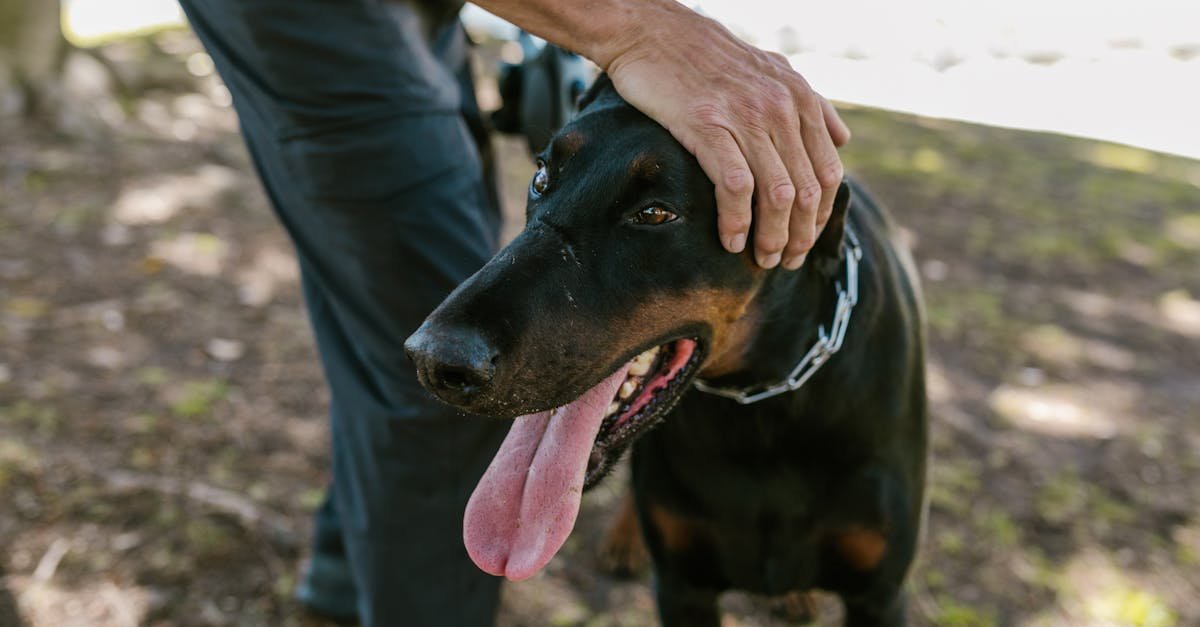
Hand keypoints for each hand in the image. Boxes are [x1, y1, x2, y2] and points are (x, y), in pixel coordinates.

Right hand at [598, 4, 849, 268]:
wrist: (652, 33)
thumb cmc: (705, 57)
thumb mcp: (772, 70)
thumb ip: (810, 104)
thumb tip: (842, 139)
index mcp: (799, 98)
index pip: (828, 172)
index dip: (820, 216)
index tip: (805, 243)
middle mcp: (780, 108)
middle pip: (806, 191)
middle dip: (799, 236)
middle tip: (785, 262)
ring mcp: (745, 117)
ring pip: (777, 195)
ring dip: (772, 237)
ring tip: (761, 259)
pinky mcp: (708, 126)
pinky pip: (736, 186)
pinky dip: (737, 221)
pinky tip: (730, 240)